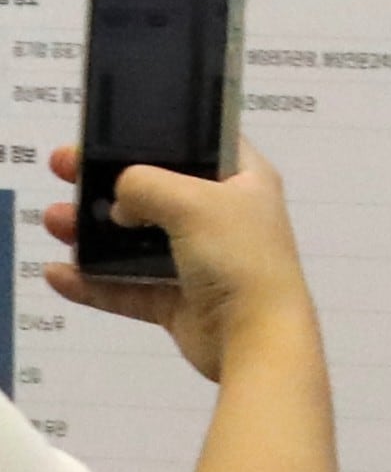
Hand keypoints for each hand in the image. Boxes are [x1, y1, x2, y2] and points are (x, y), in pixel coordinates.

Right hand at [40, 142, 314, 383]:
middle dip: (108, 183)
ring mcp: (201, 261)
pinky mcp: (179, 301)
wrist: (256, 338)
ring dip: (94, 232)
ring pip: (137, 241)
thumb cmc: (238, 256)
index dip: (159, 135)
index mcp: (244, 181)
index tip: (110, 133)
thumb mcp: (194, 201)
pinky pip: (128, 287)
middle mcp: (224, 217)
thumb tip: (120, 204)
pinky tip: (59, 274)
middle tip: (63, 169)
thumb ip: (147, 185)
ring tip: (54, 221)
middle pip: (158, 192)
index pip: (202, 145)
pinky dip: (94, 281)